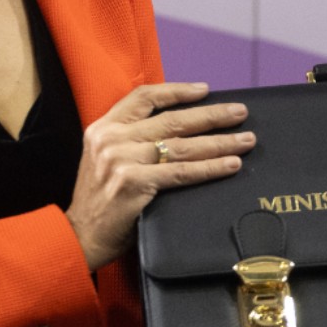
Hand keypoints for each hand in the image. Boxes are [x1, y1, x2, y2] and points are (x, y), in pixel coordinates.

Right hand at [64, 82, 254, 270]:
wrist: (80, 237)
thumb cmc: (100, 200)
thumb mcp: (106, 158)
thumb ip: (132, 141)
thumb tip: (182, 129)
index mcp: (104, 127)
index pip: (144, 97)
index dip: (177, 90)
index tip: (205, 90)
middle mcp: (112, 139)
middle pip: (172, 119)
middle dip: (211, 115)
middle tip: (240, 112)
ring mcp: (122, 160)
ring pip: (182, 146)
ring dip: (220, 142)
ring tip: (246, 140)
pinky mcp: (133, 183)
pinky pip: (182, 172)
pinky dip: (210, 168)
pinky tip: (230, 165)